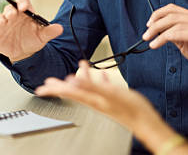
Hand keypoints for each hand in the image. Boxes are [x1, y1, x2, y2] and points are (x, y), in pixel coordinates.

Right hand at [0, 0, 62, 61]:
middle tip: (12, 15)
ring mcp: (3, 24)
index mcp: (24, 12)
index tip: (24, 6)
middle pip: (9, 8)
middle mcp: (12, 15)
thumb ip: (50, 31)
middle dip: (10, 11)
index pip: (22, 0)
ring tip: (1, 25)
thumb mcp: (42, 36)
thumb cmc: (33, 39)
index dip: (22, 1)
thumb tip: (60, 28)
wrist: (23, 53)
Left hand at [36, 61, 178, 153]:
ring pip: (87, 87)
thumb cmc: (130, 109)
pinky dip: (100, 81)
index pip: (67, 91)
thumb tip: (72, 80)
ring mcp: (104, 100)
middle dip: (60, 86)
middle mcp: (95, 100)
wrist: (147, 122)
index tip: (41, 88)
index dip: (53, 89)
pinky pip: (103, 88)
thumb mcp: (109, 94)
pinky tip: (103, 76)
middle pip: (72, 91)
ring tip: (79, 66)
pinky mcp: (115, 98)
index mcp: (91, 98)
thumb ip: (91, 86)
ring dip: (81, 77)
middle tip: (48, 82)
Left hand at [143, 4, 187, 78]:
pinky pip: (181, 33)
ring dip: (158, 31)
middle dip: (155, 24)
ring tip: (150, 41)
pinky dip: (166, 37)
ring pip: (175, 22)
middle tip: (145, 35)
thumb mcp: (186, 44)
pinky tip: (158, 44)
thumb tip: (159, 33)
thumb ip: (175, 36)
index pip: (172, 8)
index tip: (148, 24)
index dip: (158, 14)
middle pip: (171, 14)